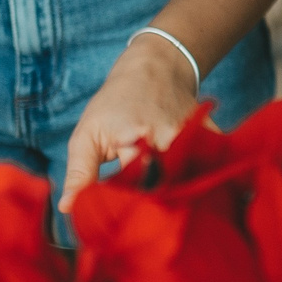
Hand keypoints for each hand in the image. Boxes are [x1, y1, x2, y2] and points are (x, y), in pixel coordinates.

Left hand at [60, 37, 201, 210]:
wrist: (156, 66)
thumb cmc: (115, 103)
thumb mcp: (88, 134)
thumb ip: (79, 173)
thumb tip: (68, 208)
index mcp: (135, 141)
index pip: (135, 190)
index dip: (130, 206)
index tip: (124, 214)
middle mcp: (167, 139)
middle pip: (166, 187)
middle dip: (156, 203)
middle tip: (146, 214)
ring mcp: (192, 135)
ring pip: (190, 178)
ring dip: (179, 190)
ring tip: (167, 198)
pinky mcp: (210, 134)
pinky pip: (213, 163)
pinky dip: (205, 173)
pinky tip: (196, 180)